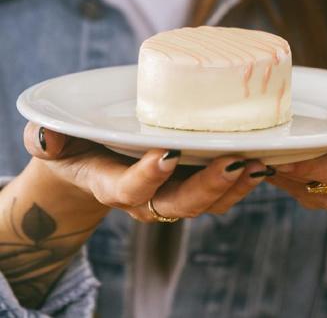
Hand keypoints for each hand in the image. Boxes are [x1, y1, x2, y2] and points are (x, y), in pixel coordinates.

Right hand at [24, 124, 268, 222]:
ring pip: (209, 203)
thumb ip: (48, 137)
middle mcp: (148, 197)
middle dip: (209, 186)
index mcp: (112, 185)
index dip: (148, 176)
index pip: (129, 189)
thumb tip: (44, 135)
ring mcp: (175, 194)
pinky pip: (225, 193)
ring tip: (261, 163)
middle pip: (180, 203)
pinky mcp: (197, 184)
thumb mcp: (56, 138)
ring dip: (236, 186)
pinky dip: (247, 180)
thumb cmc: (76, 143)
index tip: (166, 154)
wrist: (95, 160)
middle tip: (234, 162)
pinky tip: (269, 159)